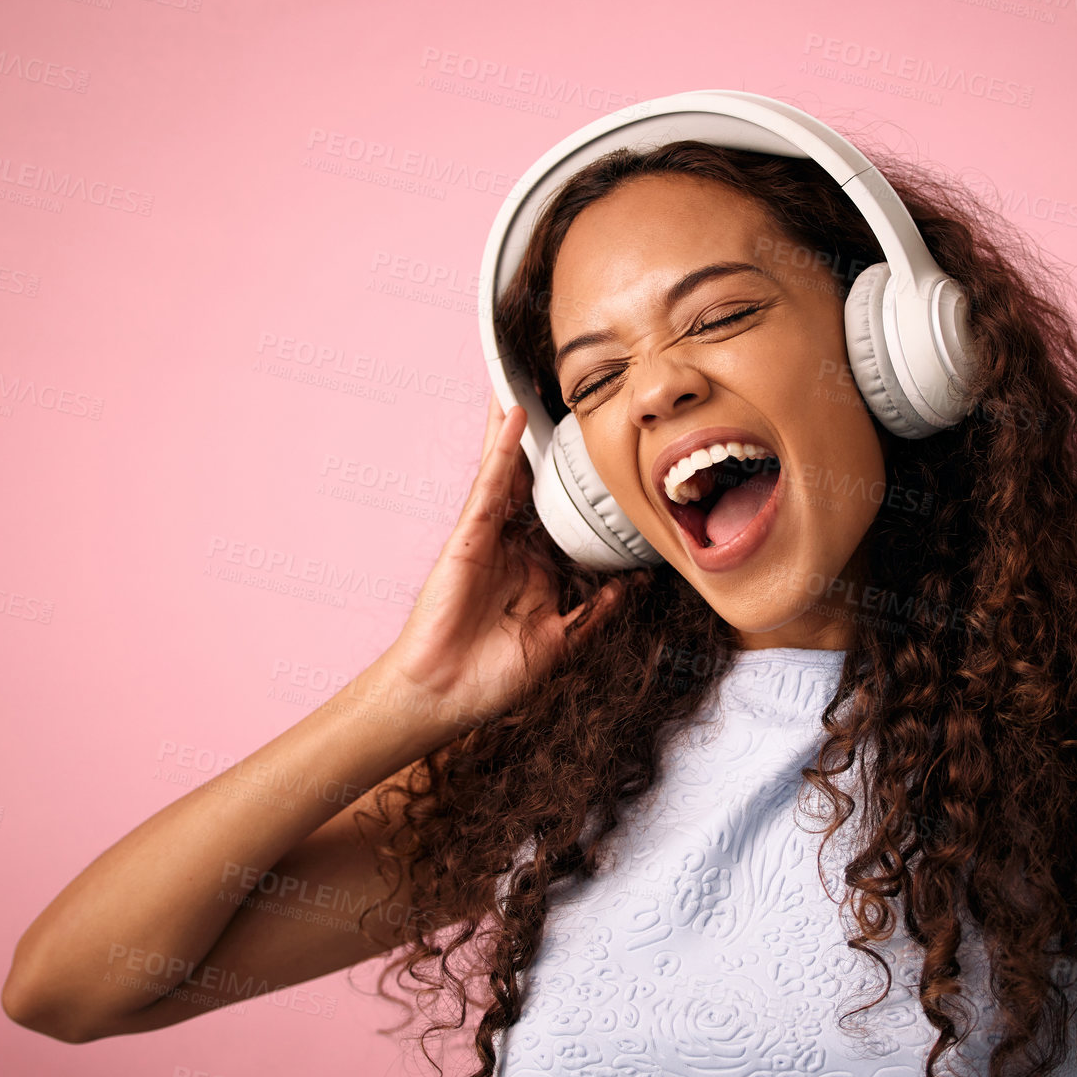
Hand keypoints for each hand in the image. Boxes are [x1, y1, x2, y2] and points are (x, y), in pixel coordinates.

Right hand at [375, 391, 624, 751]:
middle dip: (542, 439)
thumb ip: (594, 613)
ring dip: (517, 427)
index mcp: (535, 567)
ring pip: (507, 471)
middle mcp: (511, 546)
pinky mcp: (467, 539)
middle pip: (530, 480)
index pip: (560, 513)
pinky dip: (502, 453)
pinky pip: (488, 488)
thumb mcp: (561, 642)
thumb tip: (631, 585)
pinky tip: (514, 419)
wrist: (446, 698)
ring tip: (529, 379)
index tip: (596, 446)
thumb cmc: (493, 676)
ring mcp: (487, 539)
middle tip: (558, 390)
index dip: (574, 479)